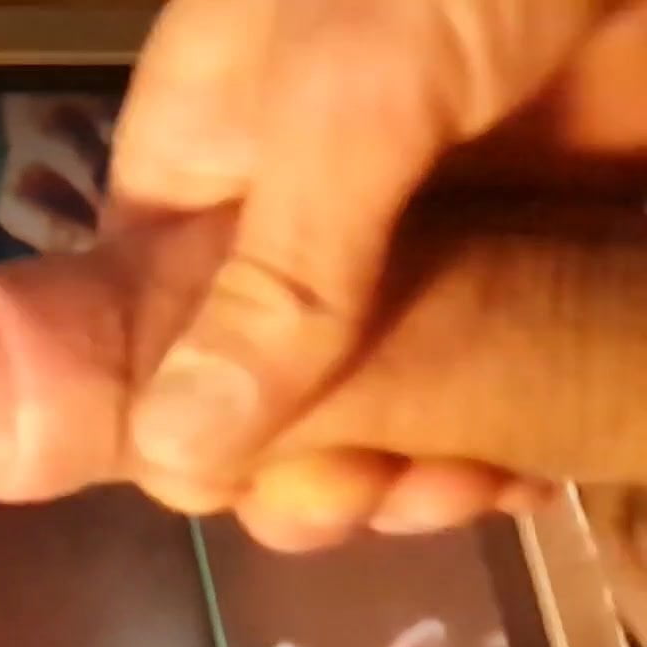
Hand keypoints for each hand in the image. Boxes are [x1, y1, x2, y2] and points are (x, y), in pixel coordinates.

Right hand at [0, 3, 646, 550]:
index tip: (243, 482)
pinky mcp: (552, 244)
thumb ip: (271, 275)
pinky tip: (516, 475)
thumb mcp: (350, 90)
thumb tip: (172, 455)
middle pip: (266, 382)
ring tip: (449, 489)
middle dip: (299, 458)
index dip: (179, 414)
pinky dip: (504, 438)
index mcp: (217, 151)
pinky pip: (505, 373)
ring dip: (405, 464)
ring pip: (386, 395)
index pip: (150, 318)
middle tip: (355, 498)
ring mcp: (439, 229)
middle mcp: (312, 205)